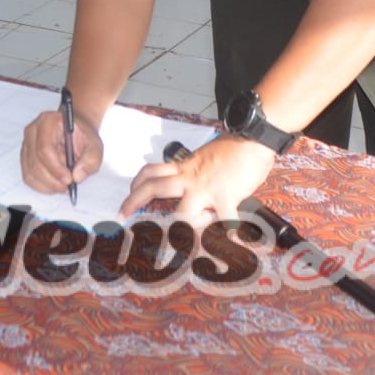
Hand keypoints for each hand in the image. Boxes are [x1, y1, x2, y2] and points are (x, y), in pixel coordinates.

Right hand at [20, 109, 102, 193]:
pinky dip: (42, 186)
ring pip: (30, 172)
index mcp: (48, 121)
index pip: (45, 148)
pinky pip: (28, 177)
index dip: (55, 168)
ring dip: (48, 184)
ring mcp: (26, 144)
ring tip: (64, 185)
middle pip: (35, 162)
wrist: (76, 130)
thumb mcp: (95, 145)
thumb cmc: (83, 135)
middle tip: (68, 187)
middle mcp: (33, 131)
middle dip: (52, 180)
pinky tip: (55, 184)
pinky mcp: (25, 157)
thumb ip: (91, 160)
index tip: (69, 179)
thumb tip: (77, 176)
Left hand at [119, 136, 274, 224]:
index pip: (152, 172)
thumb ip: (196, 175)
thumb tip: (195, 197)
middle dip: (134, 202)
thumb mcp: (205, 158)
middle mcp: (190, 178)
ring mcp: (206, 189)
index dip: (137, 184)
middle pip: (154, 188)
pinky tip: (233, 236)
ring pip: (182, 215)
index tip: (129, 197)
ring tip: (193, 234)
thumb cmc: (233, 149)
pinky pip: (225, 222)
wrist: (252, 138)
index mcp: (185, 168)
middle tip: (122, 215)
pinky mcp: (225, 198)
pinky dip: (230, 232)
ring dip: (186, 229)